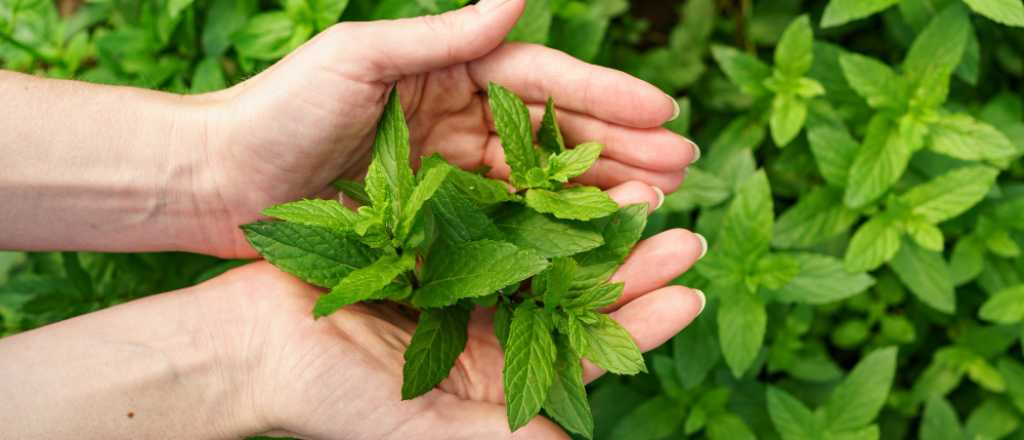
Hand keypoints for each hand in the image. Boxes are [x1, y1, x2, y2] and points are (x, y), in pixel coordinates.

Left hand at [196, 0, 698, 257]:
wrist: (218, 181)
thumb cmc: (279, 109)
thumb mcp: (361, 58)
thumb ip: (445, 35)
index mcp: (449, 73)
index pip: (543, 81)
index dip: (606, 96)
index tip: (664, 113)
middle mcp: (459, 120)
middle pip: (555, 134)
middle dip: (621, 148)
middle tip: (684, 167)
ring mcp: (449, 173)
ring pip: (539, 184)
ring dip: (598, 193)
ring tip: (657, 206)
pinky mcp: (433, 222)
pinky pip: (503, 226)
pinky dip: (549, 232)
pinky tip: (592, 243)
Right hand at [220, 185, 705, 438]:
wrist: (256, 347)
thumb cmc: (336, 401)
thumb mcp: (430, 433)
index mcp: (498, 383)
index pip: (587, 354)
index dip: (641, 325)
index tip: (687, 295)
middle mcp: (489, 333)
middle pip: (577, 298)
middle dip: (632, 269)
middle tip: (683, 235)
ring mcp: (462, 286)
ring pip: (546, 253)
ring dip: (592, 227)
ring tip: (640, 197)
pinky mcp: (433, 245)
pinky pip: (495, 219)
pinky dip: (532, 200)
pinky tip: (565, 176)